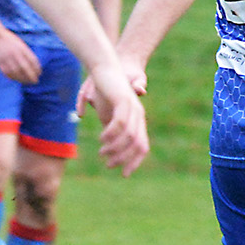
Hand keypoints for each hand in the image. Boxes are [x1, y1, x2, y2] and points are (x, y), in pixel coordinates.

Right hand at [0, 29, 40, 83]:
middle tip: (35, 81)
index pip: (33, 61)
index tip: (39, 74)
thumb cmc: (8, 39)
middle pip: (26, 68)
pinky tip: (15, 79)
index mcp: (23, 49)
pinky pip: (6, 72)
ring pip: (16, 72)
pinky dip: (12, 77)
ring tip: (26, 82)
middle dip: (31, 76)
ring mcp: (7, 58)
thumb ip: (26, 53)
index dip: (37, 69)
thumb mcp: (20, 44)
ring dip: (22, 79)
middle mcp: (16, 54)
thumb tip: (33, 65)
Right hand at [79, 58, 148, 175]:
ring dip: (115, 148)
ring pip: (129, 135)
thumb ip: (111, 130)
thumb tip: (110, 146)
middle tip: (109, 165)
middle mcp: (139, 116)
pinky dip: (111, 133)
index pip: (142, 146)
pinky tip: (102, 138)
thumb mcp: (108, 115)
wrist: (103, 70)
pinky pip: (120, 122)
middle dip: (124, 158)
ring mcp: (133, 108)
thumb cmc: (105, 93)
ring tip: (102, 153)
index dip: (134, 161)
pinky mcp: (123, 101)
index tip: (124, 174)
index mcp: (137, 121)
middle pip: (138, 144)